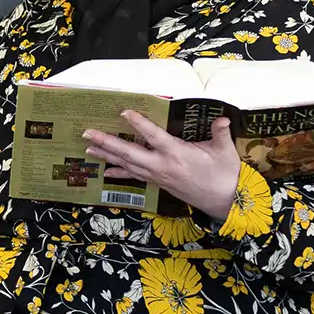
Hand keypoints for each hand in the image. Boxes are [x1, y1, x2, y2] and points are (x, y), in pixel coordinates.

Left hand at [83, 113, 241, 220]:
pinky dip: (119, 174)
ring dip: (107, 156)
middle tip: (88, 133)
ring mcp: (158, 176)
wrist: (224, 201)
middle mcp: (162, 166)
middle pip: (129, 153)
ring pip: (127, 165)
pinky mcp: (158, 183)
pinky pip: (134, 177)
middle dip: (107, 142)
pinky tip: (105, 172)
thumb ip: (221, 133)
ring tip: (88, 147)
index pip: (154, 136)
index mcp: (177, 154)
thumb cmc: (224, 174)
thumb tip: (223, 118)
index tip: (124, 112)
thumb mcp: (225, 151)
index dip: (138, 124)